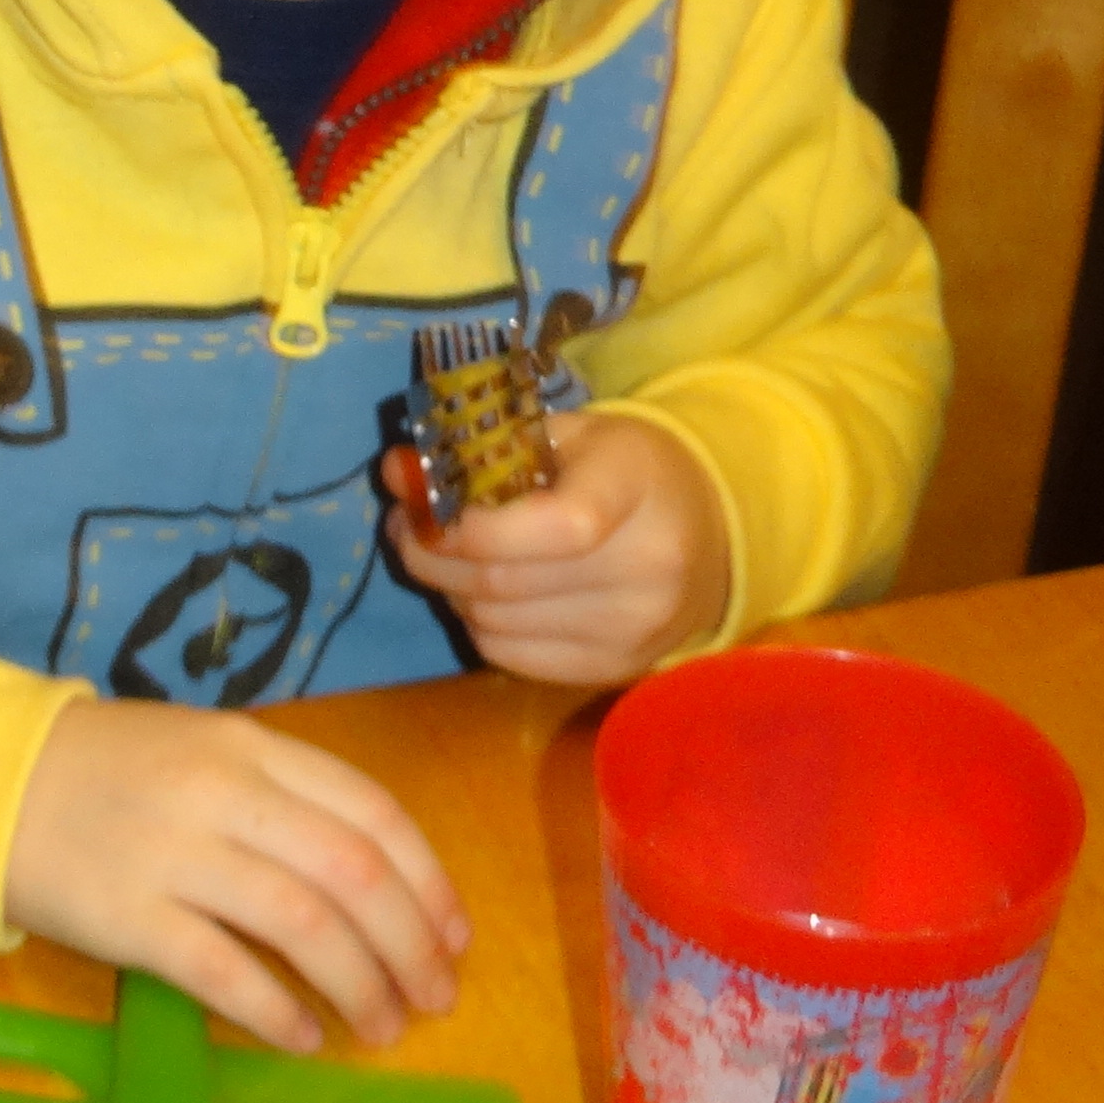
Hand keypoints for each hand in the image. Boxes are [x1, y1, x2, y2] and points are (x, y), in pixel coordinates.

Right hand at [1, 699, 467, 1051]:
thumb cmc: (108, 773)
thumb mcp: (203, 751)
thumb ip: (281, 795)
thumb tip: (372, 879)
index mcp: (252, 747)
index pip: (372, 812)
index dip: (430, 882)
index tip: (456, 937)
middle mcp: (225, 794)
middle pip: (353, 873)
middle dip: (411, 945)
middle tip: (434, 998)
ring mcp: (176, 854)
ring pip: (303, 925)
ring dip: (359, 985)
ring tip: (382, 1028)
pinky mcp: (128, 917)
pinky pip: (223, 972)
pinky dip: (277, 1011)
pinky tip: (303, 1038)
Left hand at [380, 407, 727, 683]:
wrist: (709, 532)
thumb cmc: (627, 470)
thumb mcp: (567, 434)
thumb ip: (482, 450)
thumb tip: (394, 471)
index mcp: (637, 487)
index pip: (554, 526)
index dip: (471, 526)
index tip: (423, 507)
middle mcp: (647, 567)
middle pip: (506, 581)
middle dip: (433, 556)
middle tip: (405, 528)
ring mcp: (635, 628)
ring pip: (498, 623)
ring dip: (449, 590)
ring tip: (441, 556)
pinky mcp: (616, 668)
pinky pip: (511, 656)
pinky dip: (479, 624)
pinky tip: (480, 593)